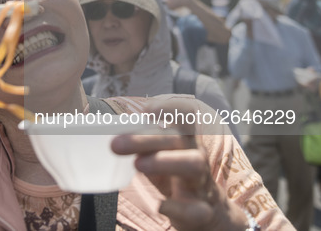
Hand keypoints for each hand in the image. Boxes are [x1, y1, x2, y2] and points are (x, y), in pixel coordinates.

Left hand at [111, 96, 247, 229]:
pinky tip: (160, 205)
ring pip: (193, 164)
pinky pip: (195, 209)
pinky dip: (177, 208)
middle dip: (147, 138)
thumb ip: (143, 140)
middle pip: (179, 139)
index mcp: (186, 139)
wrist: (207, 213)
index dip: (171, 108)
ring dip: (164, 162)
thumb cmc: (175, 173)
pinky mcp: (201, 211)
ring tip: (138, 164)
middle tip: (115, 144)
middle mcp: (196, 155)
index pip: (187, 115)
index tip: (147, 109)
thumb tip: (113, 128)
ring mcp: (201, 183)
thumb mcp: (161, 153)